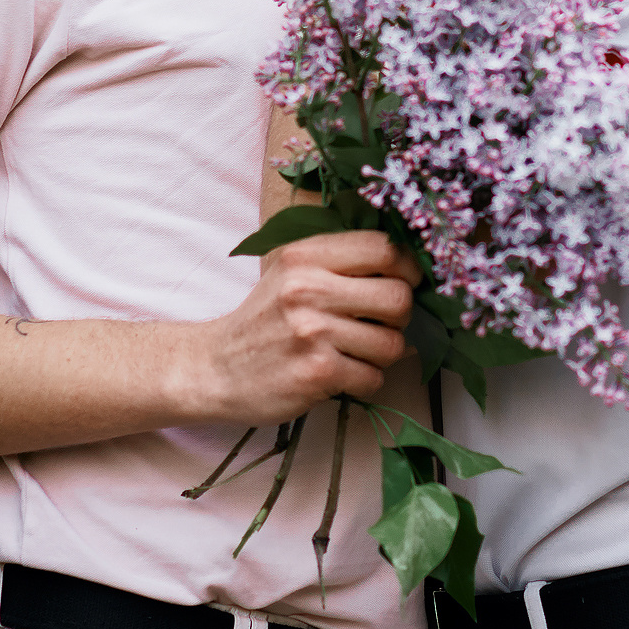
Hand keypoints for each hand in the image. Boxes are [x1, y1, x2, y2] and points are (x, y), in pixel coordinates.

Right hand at [186, 232, 420, 423]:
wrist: (215, 368)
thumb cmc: (265, 320)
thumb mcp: (291, 273)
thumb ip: (341, 263)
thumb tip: (412, 272)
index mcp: (305, 255)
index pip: (383, 247)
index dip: (407, 267)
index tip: (404, 282)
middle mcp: (307, 289)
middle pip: (398, 297)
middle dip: (400, 317)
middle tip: (380, 324)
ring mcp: (312, 333)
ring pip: (393, 344)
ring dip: (383, 354)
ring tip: (356, 352)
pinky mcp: (316, 373)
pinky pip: (374, 378)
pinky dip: (365, 381)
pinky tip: (342, 374)